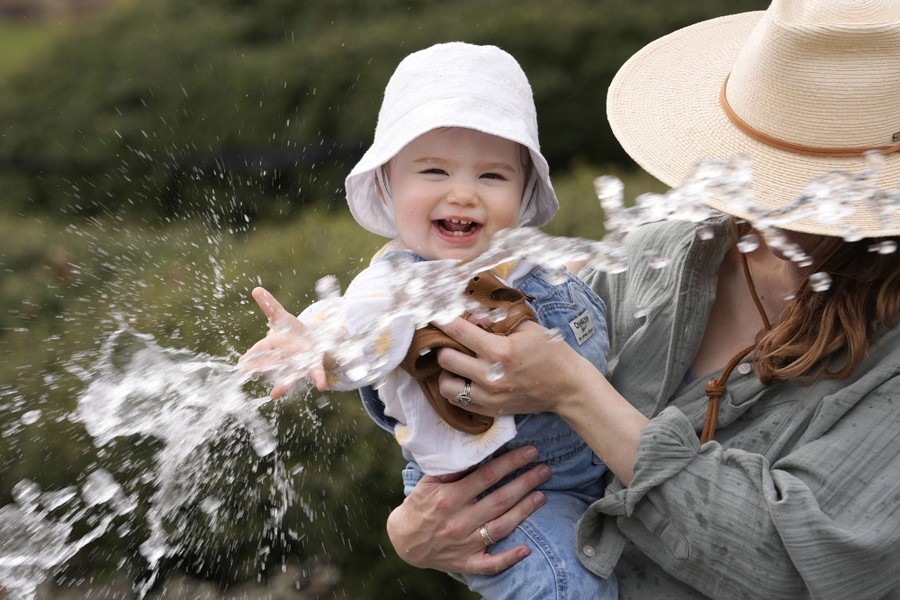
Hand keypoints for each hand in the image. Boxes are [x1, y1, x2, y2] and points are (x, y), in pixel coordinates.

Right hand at [238, 287, 327, 395]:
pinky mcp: (315, 364)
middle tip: (247, 375)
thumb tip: (256, 289)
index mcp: (276, 344)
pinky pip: (316, 372)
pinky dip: (318, 378)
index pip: (262, 348)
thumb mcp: (282, 317)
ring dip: (284, 385)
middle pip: (272, 363)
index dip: (251, 355)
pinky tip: (320, 386)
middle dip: (260, 369)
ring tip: (274, 394)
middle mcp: (285, 356)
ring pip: (290, 374)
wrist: (312, 343)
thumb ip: (270, 305)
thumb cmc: (292, 332)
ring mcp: (299, 362)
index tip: (241, 363)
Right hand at [386, 445, 550, 573]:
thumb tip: (478, 450)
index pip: (487, 476)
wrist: (403, 541)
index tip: (530, 452)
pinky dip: (509, 557)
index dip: (511, 462)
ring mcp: (465, 544)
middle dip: (526, 482)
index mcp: (450, 497)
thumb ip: (453, 468)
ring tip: (542, 496)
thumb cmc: (419, 505)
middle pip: (500, 499)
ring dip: (525, 511)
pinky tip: (527, 549)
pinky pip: (491, 563)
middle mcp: (460, 521)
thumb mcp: (429, 482)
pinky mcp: (467, 562)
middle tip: (545, 470)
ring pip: (502, 526)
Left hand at [435, 318, 588, 415]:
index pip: (458, 331)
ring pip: (445, 386)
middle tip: (452, 341)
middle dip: (447, 346)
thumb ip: (497, 320)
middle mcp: (490, 376)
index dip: (443, 320)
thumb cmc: (551, 353)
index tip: (436, 315)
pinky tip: (466, 379)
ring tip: (458, 364)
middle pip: (445, 359)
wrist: (569, 388)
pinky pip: (458, 402)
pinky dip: (457, 389)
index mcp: (500, 351)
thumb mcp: (528, 328)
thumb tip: (471, 317)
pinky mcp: (491, 411)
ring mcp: (489, 397)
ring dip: (448, 372)